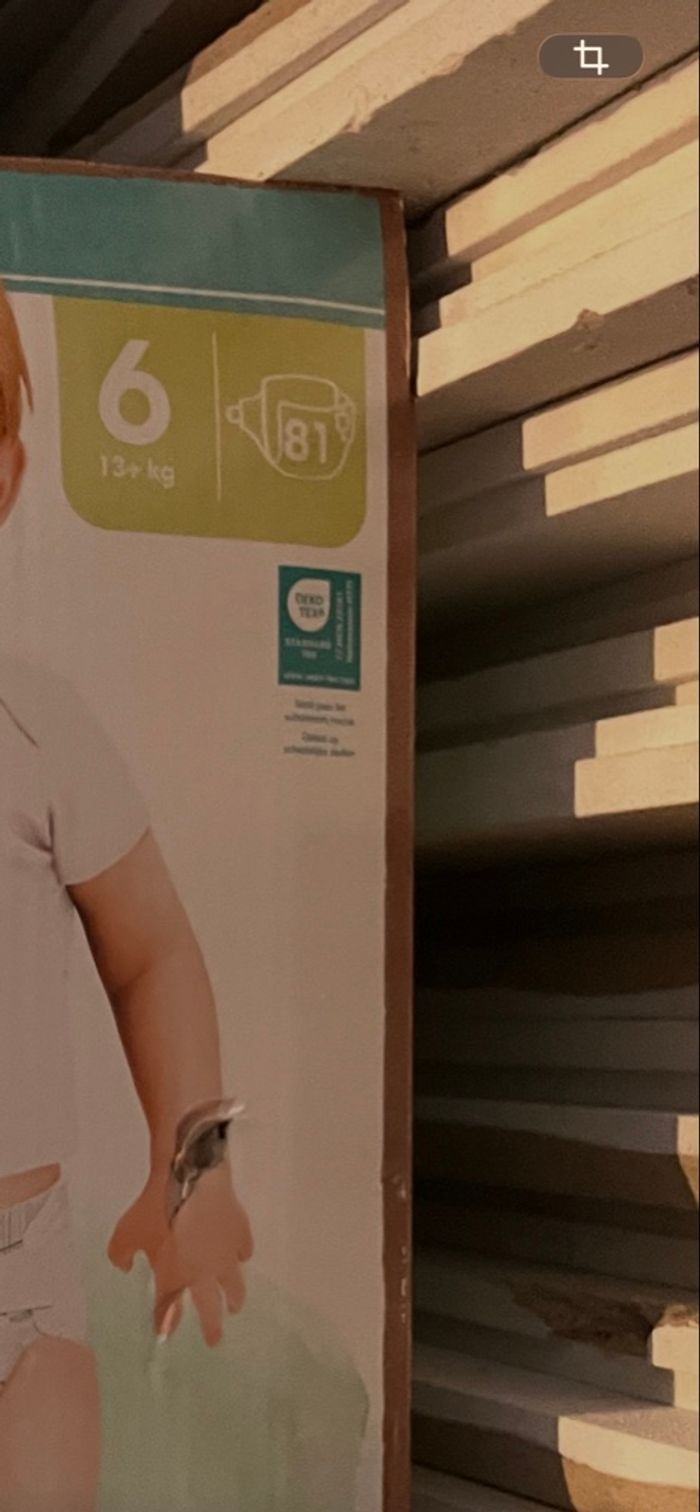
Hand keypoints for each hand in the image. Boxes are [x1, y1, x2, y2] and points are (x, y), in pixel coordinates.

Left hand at [108, 1164, 253, 1345]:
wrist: (190, 1175)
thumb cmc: (156, 1207)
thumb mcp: (126, 1232)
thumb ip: (121, 1254)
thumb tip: (126, 1267)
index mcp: (175, 1276)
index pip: (169, 1309)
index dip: (166, 1322)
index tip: (165, 1332)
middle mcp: (204, 1273)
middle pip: (211, 1307)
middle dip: (212, 1326)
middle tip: (214, 1339)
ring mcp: (226, 1253)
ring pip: (234, 1284)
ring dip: (234, 1297)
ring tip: (235, 1304)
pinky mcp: (240, 1231)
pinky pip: (244, 1251)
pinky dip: (241, 1256)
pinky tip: (240, 1255)